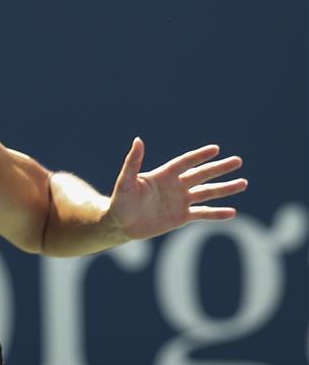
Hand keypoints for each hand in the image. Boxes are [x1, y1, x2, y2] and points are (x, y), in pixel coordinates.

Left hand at [108, 138, 247, 240]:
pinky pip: (202, 214)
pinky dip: (217, 214)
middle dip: (219, 168)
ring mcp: (180, 201)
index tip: (216, 149)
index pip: (185, 162)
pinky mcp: (181, 217)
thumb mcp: (125, 181)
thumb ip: (133, 162)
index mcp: (163, 175)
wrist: (120, 224)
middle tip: (238, 161)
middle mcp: (175, 186)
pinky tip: (232, 212)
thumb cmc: (120, 201)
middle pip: (201, 175)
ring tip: (243, 183)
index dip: (199, 156)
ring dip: (224, 189)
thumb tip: (138, 140)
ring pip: (206, 193)